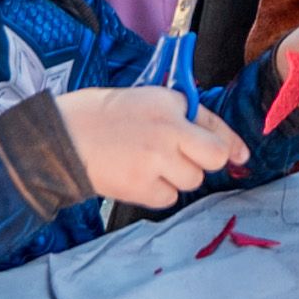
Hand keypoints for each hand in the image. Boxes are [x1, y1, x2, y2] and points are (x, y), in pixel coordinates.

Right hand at [58, 86, 246, 208]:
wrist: (58, 139)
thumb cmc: (93, 116)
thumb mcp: (139, 100)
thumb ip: (174, 115)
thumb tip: (205, 137)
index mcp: (167, 101)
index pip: (212, 122)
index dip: (230, 141)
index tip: (240, 154)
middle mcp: (168, 129)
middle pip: (214, 157)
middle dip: (204, 161)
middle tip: (180, 158)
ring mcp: (157, 160)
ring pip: (192, 180)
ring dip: (177, 178)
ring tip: (146, 165)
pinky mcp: (143, 186)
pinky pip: (168, 198)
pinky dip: (157, 193)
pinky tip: (136, 179)